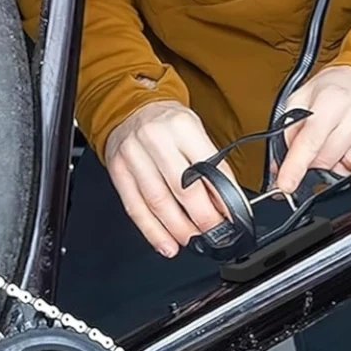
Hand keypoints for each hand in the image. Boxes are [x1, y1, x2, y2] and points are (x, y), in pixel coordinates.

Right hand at [103, 100, 236, 256]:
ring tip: (192, 241)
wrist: (131, 108)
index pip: (209, 167)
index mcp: (183, 127)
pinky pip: (135, 207)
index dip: (223, 197)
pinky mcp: (118, 171)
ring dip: (178, 229)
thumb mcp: (195, 131)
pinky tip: (166, 243)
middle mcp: (156, 139)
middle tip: (214, 232)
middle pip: (183, 189)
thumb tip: (225, 201)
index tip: (233, 216)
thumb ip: (209, 163)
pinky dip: (152, 230)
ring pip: (158, 202)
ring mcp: (133, 155)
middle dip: (202, 218)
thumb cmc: (168, 123)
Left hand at [275, 66, 350, 194]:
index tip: (286, 184)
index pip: (310, 142)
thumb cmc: (339, 86)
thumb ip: (290, 126)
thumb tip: (282, 160)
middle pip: (326, 160)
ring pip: (346, 168)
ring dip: (336, 162)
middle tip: (317, 144)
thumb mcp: (305, 95)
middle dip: (314, 161)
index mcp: (334, 100)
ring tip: (339, 139)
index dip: (295, 167)